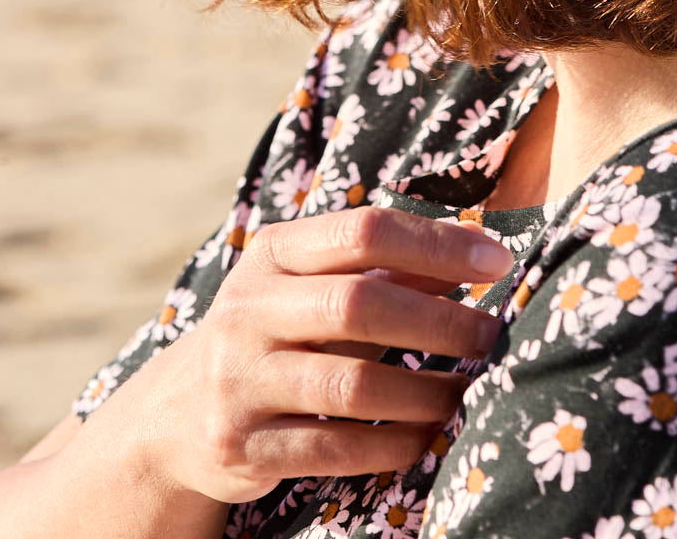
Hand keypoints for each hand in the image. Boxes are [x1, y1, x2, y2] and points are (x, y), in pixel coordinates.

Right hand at [95, 206, 514, 505]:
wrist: (177, 413)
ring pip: (351, 384)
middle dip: (440, 322)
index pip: (363, 230)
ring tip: (464, 394)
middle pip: (360, 304)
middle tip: (492, 335)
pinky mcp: (240, 444)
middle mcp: (248, 309)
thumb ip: (390, 269)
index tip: (498, 260)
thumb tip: (478, 255)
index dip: (437, 244)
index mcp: (273, 252)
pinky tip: (423, 437)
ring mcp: (238, 378)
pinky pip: (334, 447)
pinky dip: (391, 443)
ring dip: (423, 391)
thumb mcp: (318, 287)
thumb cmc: (279, 332)